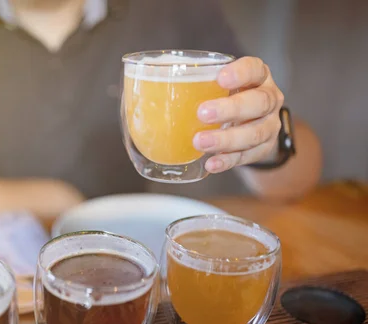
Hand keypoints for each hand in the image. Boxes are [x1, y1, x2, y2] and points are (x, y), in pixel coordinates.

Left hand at [193, 57, 284, 172]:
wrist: (252, 123)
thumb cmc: (227, 98)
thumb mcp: (216, 85)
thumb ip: (194, 84)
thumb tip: (145, 88)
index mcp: (258, 77)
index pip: (255, 69)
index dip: (241, 73)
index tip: (220, 78)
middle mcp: (269, 99)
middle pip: (258, 103)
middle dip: (230, 109)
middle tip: (202, 113)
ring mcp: (269, 125)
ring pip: (254, 133)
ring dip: (225, 139)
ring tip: (200, 142)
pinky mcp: (263, 149)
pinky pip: (247, 156)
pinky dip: (227, 160)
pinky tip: (211, 163)